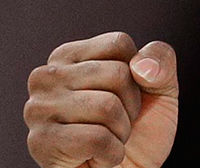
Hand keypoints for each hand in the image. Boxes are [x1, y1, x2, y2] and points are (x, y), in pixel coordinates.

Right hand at [25, 32, 178, 167]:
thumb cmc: (139, 132)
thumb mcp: (161, 88)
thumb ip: (161, 61)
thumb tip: (142, 65)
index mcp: (69, 56)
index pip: (118, 43)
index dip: (136, 74)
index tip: (125, 97)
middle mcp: (46, 77)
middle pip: (116, 74)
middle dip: (130, 107)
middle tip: (116, 125)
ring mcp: (38, 109)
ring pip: (107, 107)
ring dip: (121, 132)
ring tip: (106, 141)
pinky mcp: (40, 142)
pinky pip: (97, 138)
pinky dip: (111, 154)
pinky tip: (96, 158)